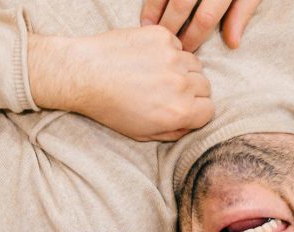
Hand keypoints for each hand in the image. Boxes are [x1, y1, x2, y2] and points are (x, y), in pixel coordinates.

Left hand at [28, 27, 213, 140]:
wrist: (84, 74)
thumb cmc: (109, 107)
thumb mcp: (141, 134)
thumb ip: (173, 132)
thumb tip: (190, 124)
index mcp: (179, 110)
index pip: (209, 110)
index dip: (197, 111)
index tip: (183, 108)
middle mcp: (181, 83)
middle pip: (204, 86)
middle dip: (191, 91)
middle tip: (167, 91)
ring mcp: (172, 56)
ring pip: (194, 63)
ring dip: (182, 70)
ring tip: (157, 75)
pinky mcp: (161, 36)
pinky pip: (177, 45)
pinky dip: (167, 51)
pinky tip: (147, 59)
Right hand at [140, 0, 261, 51]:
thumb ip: (242, 13)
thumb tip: (232, 43)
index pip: (206, 18)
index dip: (194, 37)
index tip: (187, 49)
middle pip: (181, 5)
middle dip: (172, 27)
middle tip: (166, 45)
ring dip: (155, 11)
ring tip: (151, 29)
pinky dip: (151, 0)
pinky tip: (148, 12)